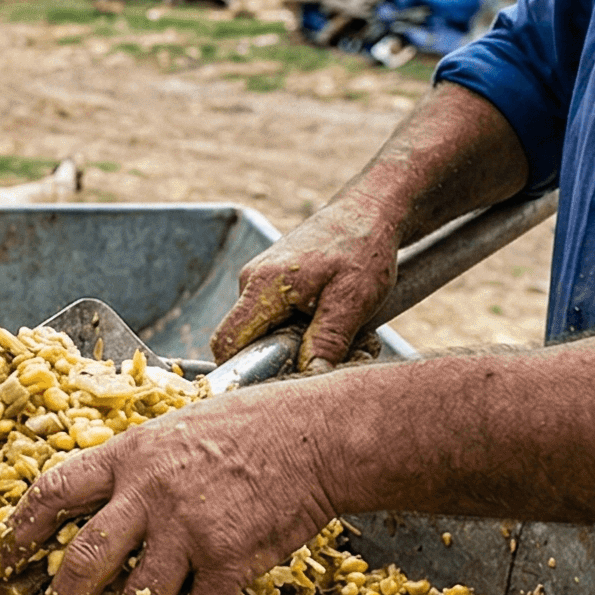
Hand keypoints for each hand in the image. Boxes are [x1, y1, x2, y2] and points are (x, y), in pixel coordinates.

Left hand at [0, 382, 343, 594]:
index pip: (54, 490)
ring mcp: (187, 527)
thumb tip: (110, 500)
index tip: (3, 557)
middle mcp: (148, 492)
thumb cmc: (252, 427)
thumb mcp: (176, 429)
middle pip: (84, 560)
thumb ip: (140, 465)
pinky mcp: (229, 557)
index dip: (21, 528)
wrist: (316, 435)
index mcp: (128, 455)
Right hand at [211, 193, 404, 369]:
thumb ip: (327, 341)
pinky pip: (277, 317)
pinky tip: (335, 319)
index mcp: (262, 286)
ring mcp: (261, 281)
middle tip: (330, 357)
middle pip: (246, 341)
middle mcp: (252, 282)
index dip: (241, 370)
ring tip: (343, 333)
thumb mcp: (352, 300)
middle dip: (284, 359)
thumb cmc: (362, 249)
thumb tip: (311, 377)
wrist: (370, 211)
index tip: (275, 382)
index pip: (225, 342)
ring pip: (266, 331)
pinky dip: (304, 327)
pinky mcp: (274, 282)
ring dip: (300, 343)